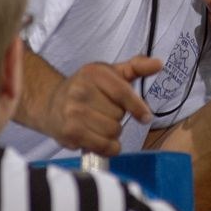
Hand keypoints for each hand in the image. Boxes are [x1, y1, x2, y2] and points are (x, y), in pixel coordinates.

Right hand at [45, 56, 161, 155]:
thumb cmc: (88, 88)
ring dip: (112, 133)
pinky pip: (102, 145)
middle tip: (105, 113)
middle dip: (117, 117)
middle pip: (119, 115)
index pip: (122, 92)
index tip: (146, 117)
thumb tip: (159, 63)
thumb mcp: (111, 73)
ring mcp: (73, 112)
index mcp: (94, 72)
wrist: (51, 103)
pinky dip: (108, 147)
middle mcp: (81, 90)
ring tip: (99, 124)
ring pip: (112, 131)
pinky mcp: (70, 132)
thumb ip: (136, 67)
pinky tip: (100, 140)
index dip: (137, 107)